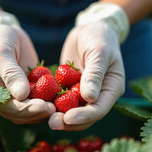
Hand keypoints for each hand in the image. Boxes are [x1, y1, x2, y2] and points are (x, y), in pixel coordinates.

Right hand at [0, 11, 55, 122]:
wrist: (5, 32)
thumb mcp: (2, 53)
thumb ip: (11, 74)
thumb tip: (22, 96)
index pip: (9, 108)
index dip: (27, 110)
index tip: (43, 106)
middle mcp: (3, 100)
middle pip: (21, 115)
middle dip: (38, 113)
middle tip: (55, 109)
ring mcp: (17, 97)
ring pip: (32, 112)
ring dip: (46, 110)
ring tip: (62, 106)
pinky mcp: (30, 92)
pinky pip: (40, 100)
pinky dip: (51, 100)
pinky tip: (65, 97)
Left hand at [48, 3, 128, 130]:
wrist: (91, 29)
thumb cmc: (99, 37)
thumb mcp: (98, 52)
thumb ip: (94, 74)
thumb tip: (89, 98)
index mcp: (112, 88)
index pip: (99, 109)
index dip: (84, 116)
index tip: (67, 118)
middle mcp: (99, 95)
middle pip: (86, 116)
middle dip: (69, 121)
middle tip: (51, 123)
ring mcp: (85, 93)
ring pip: (73, 111)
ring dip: (60, 116)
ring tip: (45, 119)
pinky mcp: (71, 89)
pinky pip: (62, 100)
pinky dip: (53, 104)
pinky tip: (40, 105)